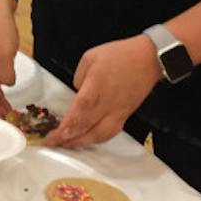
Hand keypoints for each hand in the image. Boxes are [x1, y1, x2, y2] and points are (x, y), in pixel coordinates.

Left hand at [43, 35, 162, 148]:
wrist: (148, 59)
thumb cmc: (120, 55)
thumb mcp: (90, 58)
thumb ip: (79, 78)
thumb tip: (77, 92)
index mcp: (95, 89)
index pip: (77, 115)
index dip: (64, 129)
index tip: (51, 136)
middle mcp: (107, 105)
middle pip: (86, 130)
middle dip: (68, 140)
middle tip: (54, 143)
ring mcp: (118, 112)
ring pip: (99, 136)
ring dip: (82, 143)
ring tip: (68, 144)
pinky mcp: (126, 114)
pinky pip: (110, 133)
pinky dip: (96, 139)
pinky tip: (88, 139)